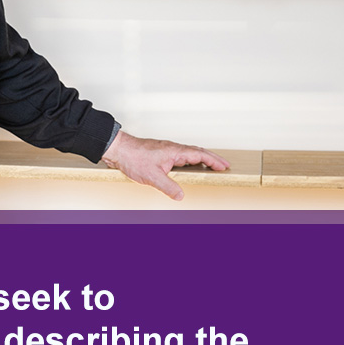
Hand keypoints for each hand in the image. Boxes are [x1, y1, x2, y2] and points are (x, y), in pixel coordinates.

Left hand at [101, 130, 230, 200]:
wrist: (118, 149)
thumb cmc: (132, 157)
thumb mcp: (152, 177)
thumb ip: (168, 187)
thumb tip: (181, 196)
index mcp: (175, 151)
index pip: (200, 154)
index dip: (214, 161)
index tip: (225, 166)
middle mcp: (172, 148)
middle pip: (197, 152)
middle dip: (212, 159)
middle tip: (223, 166)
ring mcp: (166, 150)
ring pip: (188, 153)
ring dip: (201, 159)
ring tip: (210, 167)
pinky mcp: (159, 153)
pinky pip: (180, 156)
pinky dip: (189, 161)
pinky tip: (186, 167)